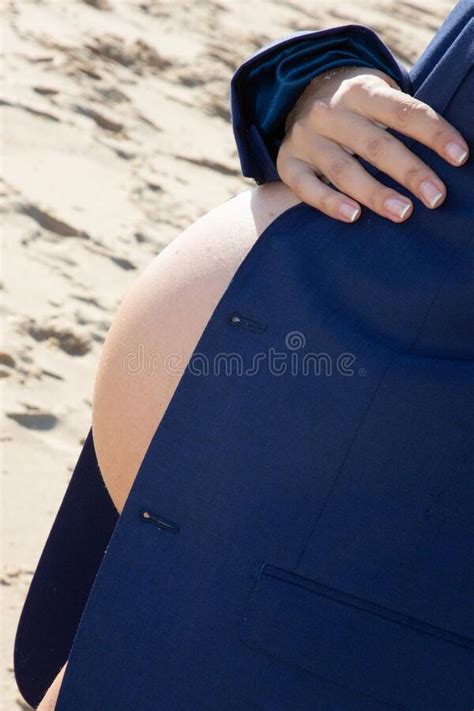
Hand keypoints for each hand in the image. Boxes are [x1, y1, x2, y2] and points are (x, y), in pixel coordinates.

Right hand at [276, 66, 468, 222]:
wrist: (300, 98)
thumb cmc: (355, 110)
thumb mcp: (378, 100)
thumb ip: (402, 120)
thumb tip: (448, 154)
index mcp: (360, 91)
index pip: (403, 111)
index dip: (434, 133)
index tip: (460, 157)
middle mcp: (330, 112)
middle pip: (375, 145)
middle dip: (410, 172)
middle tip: (436, 197)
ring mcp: (305, 138)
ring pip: (342, 169)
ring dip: (375, 193)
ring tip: (402, 212)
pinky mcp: (287, 162)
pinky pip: (306, 187)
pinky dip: (329, 203)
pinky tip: (353, 216)